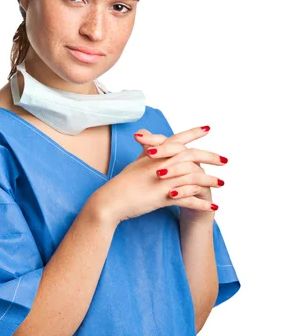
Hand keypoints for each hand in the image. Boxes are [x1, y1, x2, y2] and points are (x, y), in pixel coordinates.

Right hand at [93, 125, 227, 223]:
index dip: (193, 133)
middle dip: (210, 156)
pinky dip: (201, 203)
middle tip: (225, 160)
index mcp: (155, 154)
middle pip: (191, 156)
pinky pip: (187, 200)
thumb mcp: (136, 162)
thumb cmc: (123, 182)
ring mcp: (162, 181)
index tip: (208, 128)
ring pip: (192, 177)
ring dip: (210, 180)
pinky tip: (213, 206)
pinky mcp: (162, 197)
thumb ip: (146, 148)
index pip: (177, 139)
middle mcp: (160, 164)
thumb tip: (145, 133)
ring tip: (222, 182)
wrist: (111, 200)